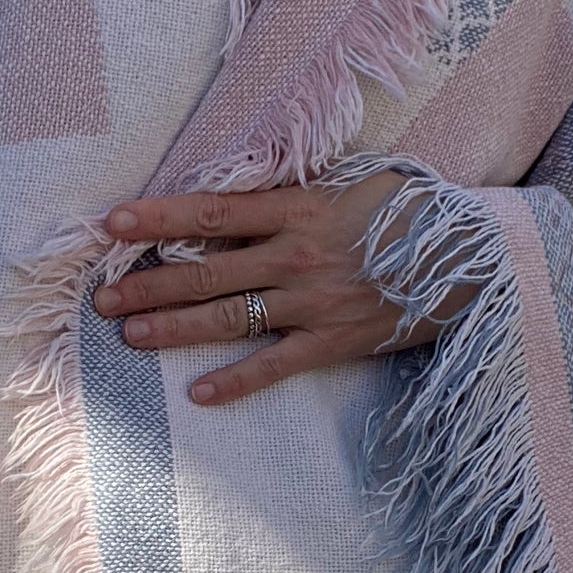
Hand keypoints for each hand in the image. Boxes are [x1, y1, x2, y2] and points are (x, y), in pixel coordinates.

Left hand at [91, 171, 449, 405]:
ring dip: (174, 326)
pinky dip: (236, 382)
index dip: (157, 218)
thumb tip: (245, 194)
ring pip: (228, 315)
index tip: (112, 224)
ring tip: (129, 334)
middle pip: (204, 269)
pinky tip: (199, 392)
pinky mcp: (333, 340)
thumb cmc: (412, 210)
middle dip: (147, 283)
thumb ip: (297, 191)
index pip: (210, 210)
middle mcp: (294, 254)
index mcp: (296, 208)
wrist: (471, 256)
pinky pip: (274, 364)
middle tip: (101, 296)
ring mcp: (311, 301)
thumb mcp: (353, 180)